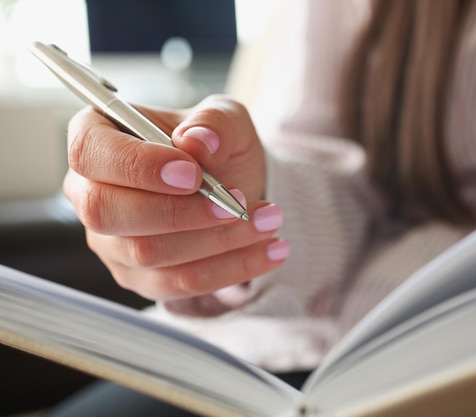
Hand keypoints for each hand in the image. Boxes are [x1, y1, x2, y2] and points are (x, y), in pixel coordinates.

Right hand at [63, 95, 288, 312]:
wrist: (238, 185)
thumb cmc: (219, 147)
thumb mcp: (228, 120)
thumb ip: (215, 122)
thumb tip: (198, 141)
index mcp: (98, 138)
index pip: (90, 152)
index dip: (137, 166)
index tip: (192, 174)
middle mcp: (90, 192)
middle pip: (107, 212)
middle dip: (179, 212)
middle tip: (236, 203)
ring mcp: (110, 241)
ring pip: (148, 252)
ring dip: (217, 240)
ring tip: (269, 220)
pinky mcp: (138, 277)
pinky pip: (177, 283)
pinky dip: (230, 269)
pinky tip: (269, 251)